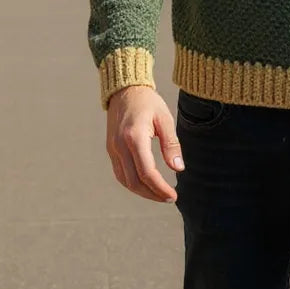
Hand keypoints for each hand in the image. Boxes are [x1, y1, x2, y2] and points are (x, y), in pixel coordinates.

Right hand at [106, 85, 183, 202]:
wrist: (125, 90)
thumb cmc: (148, 103)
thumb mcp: (165, 119)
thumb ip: (171, 144)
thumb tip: (178, 168)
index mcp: (134, 137)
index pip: (147, 172)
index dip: (160, 188)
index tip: (173, 196)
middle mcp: (119, 146)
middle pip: (134, 181)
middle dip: (152, 194)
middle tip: (169, 198)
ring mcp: (112, 149)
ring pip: (125, 181)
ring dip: (142, 192)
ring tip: (160, 194)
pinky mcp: (111, 150)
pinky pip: (120, 173)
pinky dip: (132, 183)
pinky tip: (146, 185)